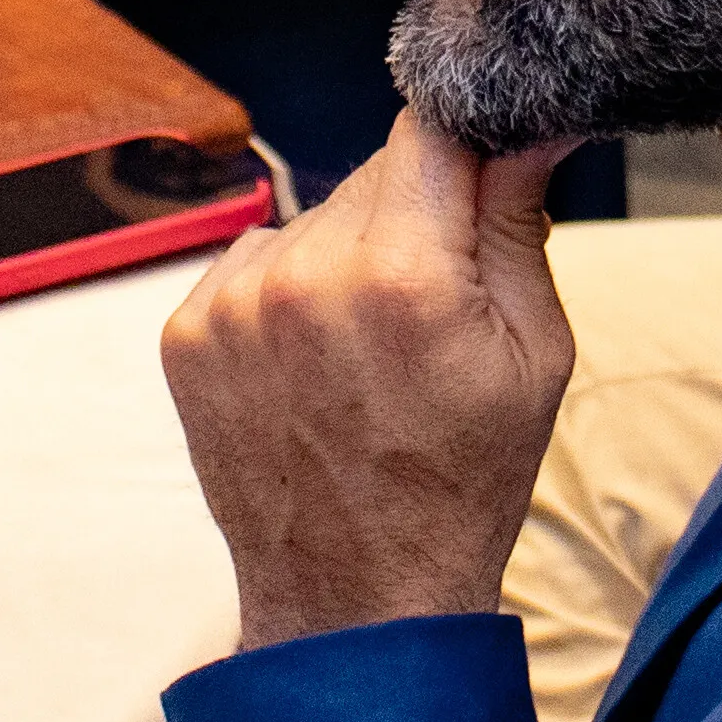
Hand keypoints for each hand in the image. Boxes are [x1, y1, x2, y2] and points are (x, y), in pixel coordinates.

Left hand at [162, 110, 577, 651]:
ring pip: (316, 215)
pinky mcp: (186, 332)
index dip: (465, 136)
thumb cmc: (462, 482)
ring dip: (350, 250)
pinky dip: (293, 287)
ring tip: (375, 342)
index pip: (428, 126)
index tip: (486, 159)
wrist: (358, 596)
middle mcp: (303, 275)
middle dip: (417, 209)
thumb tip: (534, 125)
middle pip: (375, 171)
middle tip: (440, 295)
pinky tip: (322, 358)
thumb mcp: (535, 350)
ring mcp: (232, 305)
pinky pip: (258, 259)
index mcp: (402, 274)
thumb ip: (520, 221)